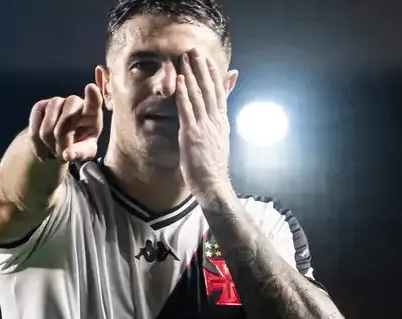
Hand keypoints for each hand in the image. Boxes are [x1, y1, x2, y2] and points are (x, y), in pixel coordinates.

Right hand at [29, 84, 104, 162]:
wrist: (59, 142)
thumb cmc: (78, 145)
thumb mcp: (85, 152)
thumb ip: (80, 153)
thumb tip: (67, 155)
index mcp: (91, 114)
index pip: (93, 103)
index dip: (92, 96)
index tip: (91, 88)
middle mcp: (74, 102)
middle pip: (66, 121)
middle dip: (63, 143)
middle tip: (63, 157)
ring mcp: (56, 102)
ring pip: (48, 127)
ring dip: (50, 145)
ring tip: (54, 152)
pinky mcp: (40, 106)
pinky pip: (34, 128)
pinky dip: (37, 144)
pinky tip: (42, 151)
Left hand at [175, 51, 233, 198]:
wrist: (213, 185)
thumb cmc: (213, 169)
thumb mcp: (219, 143)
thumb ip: (217, 128)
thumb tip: (219, 119)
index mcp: (221, 123)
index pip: (219, 93)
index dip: (213, 75)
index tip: (208, 61)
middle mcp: (215, 121)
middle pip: (209, 88)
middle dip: (201, 68)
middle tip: (194, 51)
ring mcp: (204, 126)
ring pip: (198, 94)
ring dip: (191, 74)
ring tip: (185, 58)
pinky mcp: (192, 134)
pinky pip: (186, 109)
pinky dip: (183, 93)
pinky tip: (179, 80)